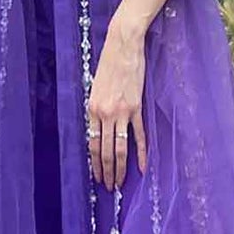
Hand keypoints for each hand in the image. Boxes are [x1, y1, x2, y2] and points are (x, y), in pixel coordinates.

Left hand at [87, 15, 147, 190]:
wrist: (123, 46)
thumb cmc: (109, 64)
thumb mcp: (96, 88)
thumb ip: (97, 109)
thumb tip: (100, 127)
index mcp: (92, 109)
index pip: (93, 144)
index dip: (95, 163)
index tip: (97, 177)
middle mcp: (104, 114)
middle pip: (105, 151)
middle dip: (106, 172)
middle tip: (109, 187)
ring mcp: (121, 112)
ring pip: (120, 148)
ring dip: (119, 168)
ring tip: (120, 183)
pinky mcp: (136, 108)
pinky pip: (138, 136)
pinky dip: (140, 153)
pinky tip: (141, 167)